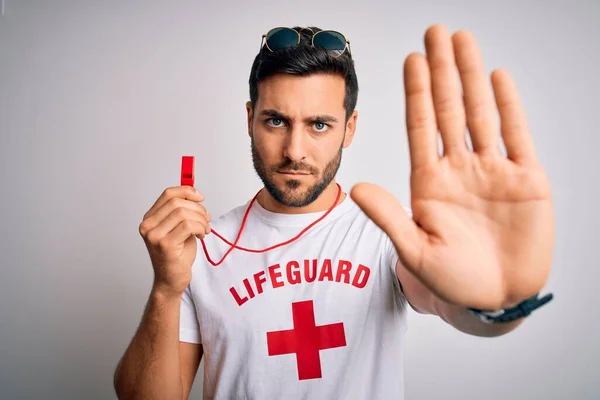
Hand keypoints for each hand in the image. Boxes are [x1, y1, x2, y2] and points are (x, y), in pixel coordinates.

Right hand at [138, 186, 211, 295]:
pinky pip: (188, 226)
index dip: (186, 191)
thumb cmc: (177, 255)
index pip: (168, 194)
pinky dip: (200, 228)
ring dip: (201, 220)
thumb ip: (183, 211)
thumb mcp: (179, 228)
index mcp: (150, 218)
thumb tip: (196, 196)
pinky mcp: (165, 245)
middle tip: (206, 219)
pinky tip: (201, 235)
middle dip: (198, 209)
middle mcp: (148, 226)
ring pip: (184, 214)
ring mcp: (154, 236)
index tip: (200, 197)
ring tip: (204, 230)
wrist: (172, 280)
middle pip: (177, 203)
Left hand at [350, 24, 553, 309]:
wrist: (495, 300)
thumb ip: (389, 217)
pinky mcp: (525, 180)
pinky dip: (508, 107)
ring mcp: (492, 172)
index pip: (421, 127)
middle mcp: (459, 170)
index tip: (411, 60)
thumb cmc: (453, 281)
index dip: (417, 93)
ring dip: (471, 77)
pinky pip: (516, 136)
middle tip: (435, 32)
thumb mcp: (416, 250)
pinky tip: (497, 78)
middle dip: (441, 71)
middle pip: (448, 109)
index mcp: (429, 183)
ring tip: (462, 41)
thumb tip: (356, 187)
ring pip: (480, 114)